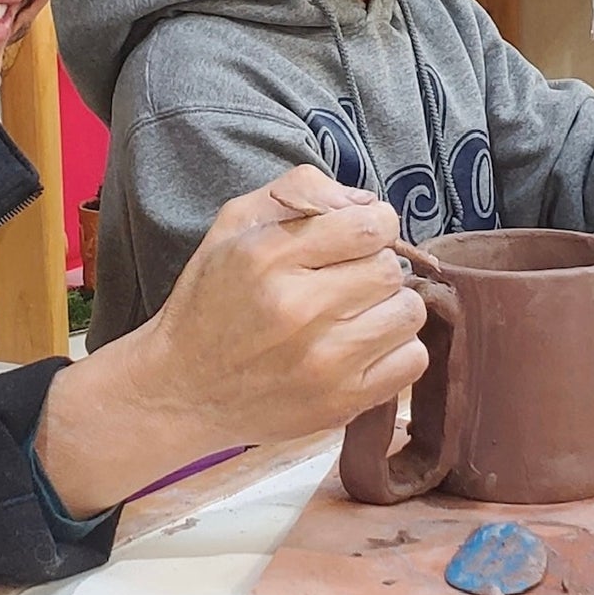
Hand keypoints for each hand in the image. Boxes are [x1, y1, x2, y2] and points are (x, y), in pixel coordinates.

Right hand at [37, 165, 426, 514]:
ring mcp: (323, 362)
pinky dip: (395, 350)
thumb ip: (298, 192)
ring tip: (355, 315)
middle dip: (375, 266)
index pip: (368, 227)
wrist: (182, 391)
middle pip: (390, 270)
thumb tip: (366, 201)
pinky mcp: (341, 402)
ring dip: (388, 308)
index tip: (359, 236)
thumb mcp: (233, 226)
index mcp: (269, 256)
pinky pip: (411, 361)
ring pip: (408, 314)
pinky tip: (361, 347)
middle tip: (347, 280)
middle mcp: (298, 308)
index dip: (374, 224)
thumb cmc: (210, 301)